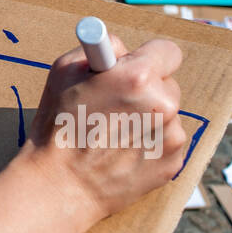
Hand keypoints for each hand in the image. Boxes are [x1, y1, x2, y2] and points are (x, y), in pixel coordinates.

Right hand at [27, 34, 186, 220]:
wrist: (60, 184)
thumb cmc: (57, 125)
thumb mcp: (65, 70)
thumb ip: (101, 49)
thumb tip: (123, 49)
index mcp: (139, 77)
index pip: (168, 51)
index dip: (148, 57)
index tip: (136, 66)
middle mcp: (163, 105)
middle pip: (168, 84)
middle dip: (147, 89)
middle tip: (116, 104)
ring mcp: (172, 137)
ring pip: (167, 114)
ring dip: (148, 117)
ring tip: (113, 133)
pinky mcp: (174, 163)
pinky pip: (167, 140)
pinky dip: (149, 142)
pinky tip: (122, 151)